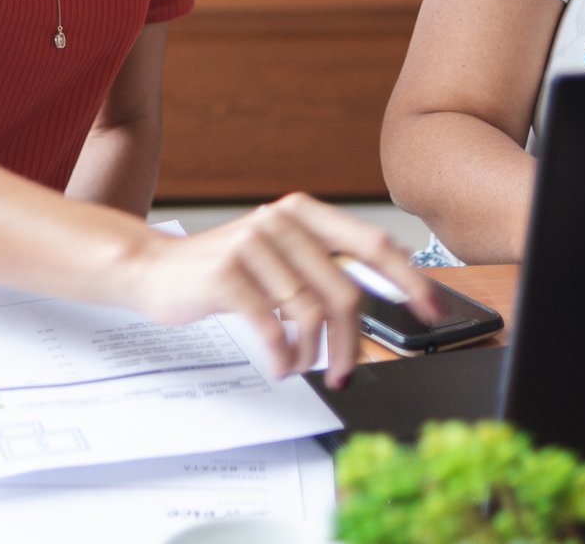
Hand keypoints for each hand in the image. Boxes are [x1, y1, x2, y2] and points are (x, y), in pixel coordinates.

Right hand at [112, 193, 440, 388]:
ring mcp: (252, 244)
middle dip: (353, 343)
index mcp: (303, 212)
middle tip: (345, 372)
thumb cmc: (225, 270)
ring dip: (313, 353)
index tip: (431, 312)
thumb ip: (326, 259)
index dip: (407, 280)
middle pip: (345, 292)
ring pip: (311, 313)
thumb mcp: (280, 252)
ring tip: (303, 367)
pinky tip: (279, 364)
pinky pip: (272, 327)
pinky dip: (282, 355)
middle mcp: (281, 220)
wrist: (153, 269)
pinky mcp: (226, 274)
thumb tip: (393, 273)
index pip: (371, 244)